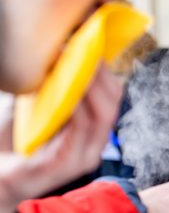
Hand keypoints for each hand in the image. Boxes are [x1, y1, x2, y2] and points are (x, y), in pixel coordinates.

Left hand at [0, 65, 121, 212]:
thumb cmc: (11, 141)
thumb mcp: (33, 107)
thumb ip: (48, 87)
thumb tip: (56, 51)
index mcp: (90, 132)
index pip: (111, 98)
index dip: (104, 72)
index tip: (89, 47)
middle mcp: (93, 145)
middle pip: (112, 105)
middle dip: (100, 75)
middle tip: (84, 51)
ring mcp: (84, 157)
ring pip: (101, 117)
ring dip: (89, 86)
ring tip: (75, 64)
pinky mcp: (68, 165)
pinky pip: (80, 131)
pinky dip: (76, 107)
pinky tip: (66, 90)